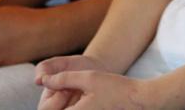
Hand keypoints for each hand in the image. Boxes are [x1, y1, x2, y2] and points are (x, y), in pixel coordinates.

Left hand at [37, 59, 153, 109]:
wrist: (139, 100)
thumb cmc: (116, 88)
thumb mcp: (89, 77)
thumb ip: (63, 79)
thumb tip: (44, 80)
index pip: (49, 109)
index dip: (53, 100)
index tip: (66, 90)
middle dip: (59, 103)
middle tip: (72, 92)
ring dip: (68, 105)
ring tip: (82, 96)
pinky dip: (76, 107)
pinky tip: (87, 101)